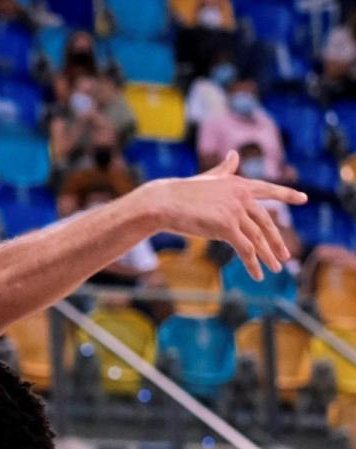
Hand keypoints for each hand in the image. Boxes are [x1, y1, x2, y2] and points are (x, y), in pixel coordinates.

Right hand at [140, 151, 306, 279]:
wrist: (164, 203)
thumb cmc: (181, 192)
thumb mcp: (208, 178)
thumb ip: (225, 169)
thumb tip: (235, 153)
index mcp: (238, 183)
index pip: (268, 189)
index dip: (286, 195)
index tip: (303, 198)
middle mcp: (241, 196)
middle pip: (266, 222)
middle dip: (277, 241)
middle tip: (286, 256)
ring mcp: (235, 211)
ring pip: (258, 238)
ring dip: (268, 256)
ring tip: (276, 269)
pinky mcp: (226, 227)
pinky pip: (245, 249)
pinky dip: (253, 264)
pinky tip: (257, 275)